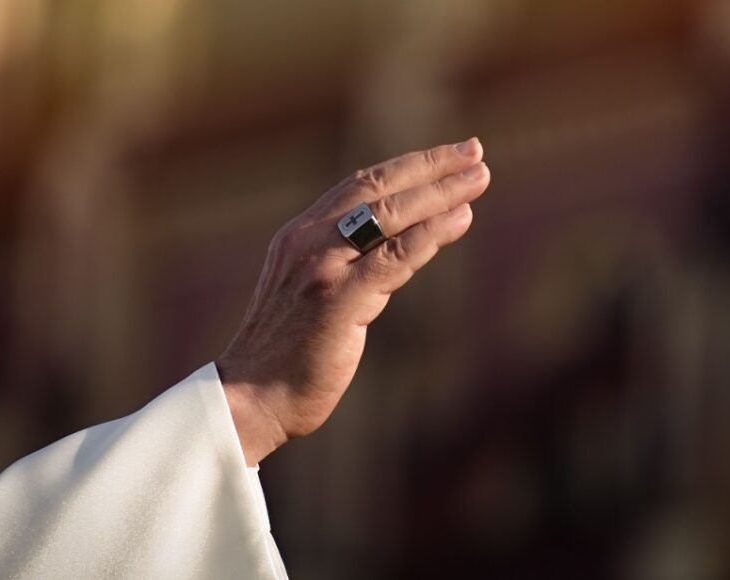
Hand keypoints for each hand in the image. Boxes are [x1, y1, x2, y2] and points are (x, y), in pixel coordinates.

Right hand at [216, 138, 489, 464]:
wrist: (250, 398)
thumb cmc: (285, 355)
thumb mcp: (309, 294)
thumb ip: (344, 265)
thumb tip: (398, 247)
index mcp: (299, 236)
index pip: (359, 186)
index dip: (407, 167)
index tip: (448, 155)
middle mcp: (308, 242)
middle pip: (378, 189)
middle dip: (431, 166)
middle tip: (476, 152)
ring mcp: (322, 269)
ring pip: (390, 216)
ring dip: (440, 193)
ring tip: (480, 178)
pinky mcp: (338, 301)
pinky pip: (393, 258)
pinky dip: (430, 234)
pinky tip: (461, 218)